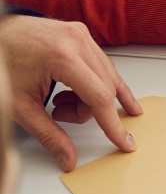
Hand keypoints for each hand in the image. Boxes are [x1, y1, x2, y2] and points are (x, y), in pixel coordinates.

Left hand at [0, 15, 138, 170]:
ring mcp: (82, 36)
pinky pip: (101, 65)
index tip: (125, 142)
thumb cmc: (2, 63)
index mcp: (62, 57)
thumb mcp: (20, 106)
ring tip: (62, 99)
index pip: (99, 98)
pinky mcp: (82, 34)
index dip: (112, 124)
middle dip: (86, 110)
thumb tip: (69, 159)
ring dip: (89, 96)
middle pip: (103, 89)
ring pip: (106, 78)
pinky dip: (92, 82)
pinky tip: (82, 91)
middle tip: (60, 114)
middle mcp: (77, 42)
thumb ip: (48, 135)